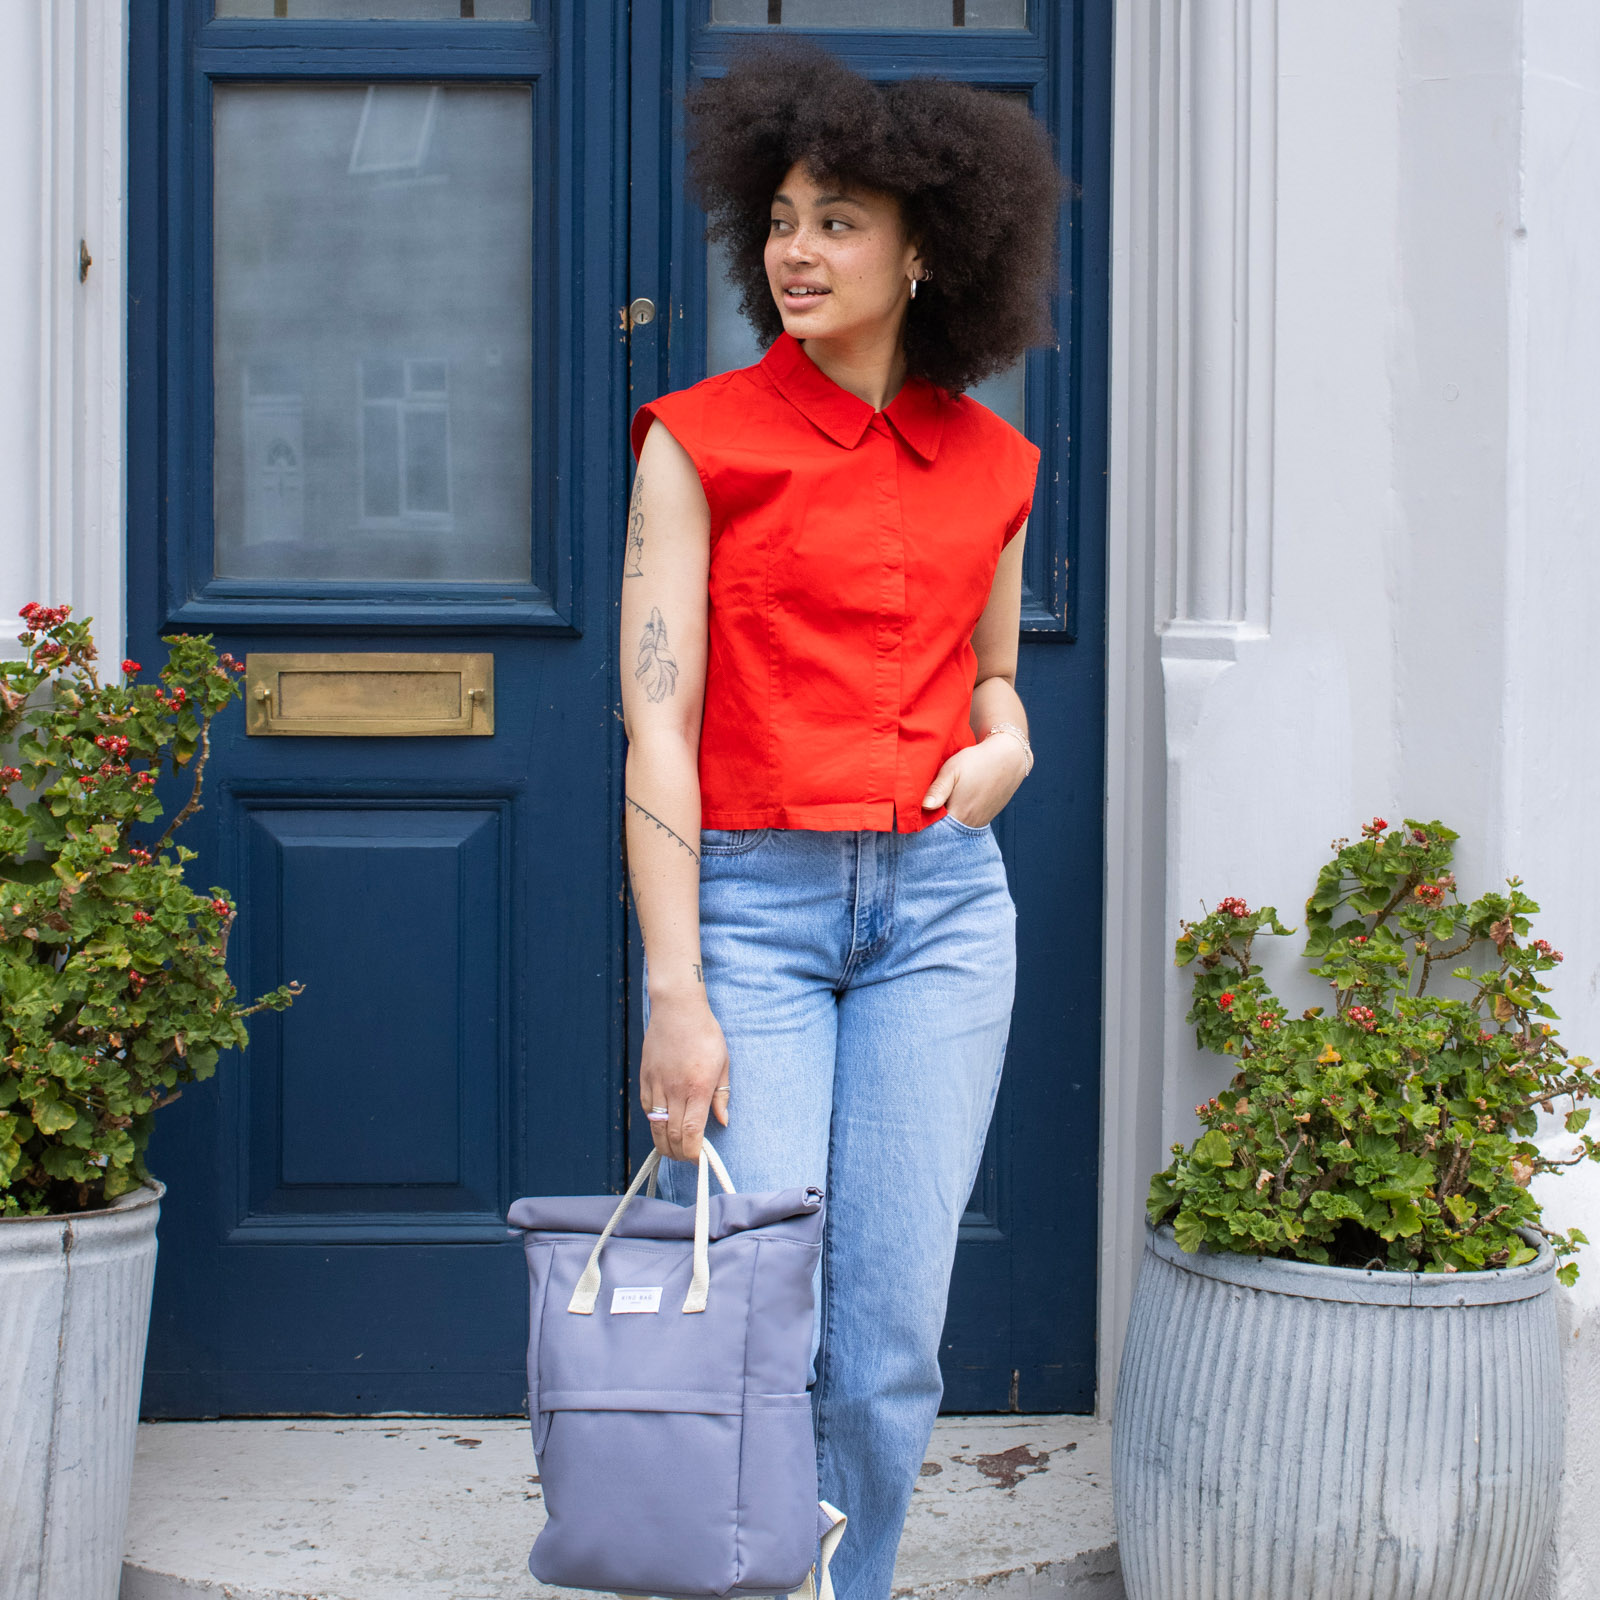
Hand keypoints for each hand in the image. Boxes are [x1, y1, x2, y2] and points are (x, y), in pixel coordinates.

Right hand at [640, 992, 729, 1162]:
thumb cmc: (705, 1034)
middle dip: (679, 1154)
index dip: (693, 1153)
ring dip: (664, 1144)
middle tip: (688, 1157)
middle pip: (672, 1136)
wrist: (678, 1009)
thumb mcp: (723, 1063)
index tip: (699, 1159)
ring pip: (656, 1127)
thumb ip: (722, 1096)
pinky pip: (648, 1110)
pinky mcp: (645, 1079)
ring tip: (674, 1149)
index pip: (692, 1132)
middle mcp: (675, 1090)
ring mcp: (657, 1085)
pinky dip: (655, 1123)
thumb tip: (723, 1121)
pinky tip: (664, 1125)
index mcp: (697, 1088)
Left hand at [921, 733, 1028, 827]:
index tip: (909, 822)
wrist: (1008, 758)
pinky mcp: (984, 819)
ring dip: (943, 827)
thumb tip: (925, 807)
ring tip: (931, 818)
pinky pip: (965, 827)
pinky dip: (954, 824)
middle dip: (930, 831)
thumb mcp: (953, 770)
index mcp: (959, 813)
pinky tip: (947, 814)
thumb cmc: (976, 761)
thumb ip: (938, 789)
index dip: (920, 828)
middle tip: (916, 823)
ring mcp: (979, 823)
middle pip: (944, 835)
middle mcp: (970, 824)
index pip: (934, 831)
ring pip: (955, 833)